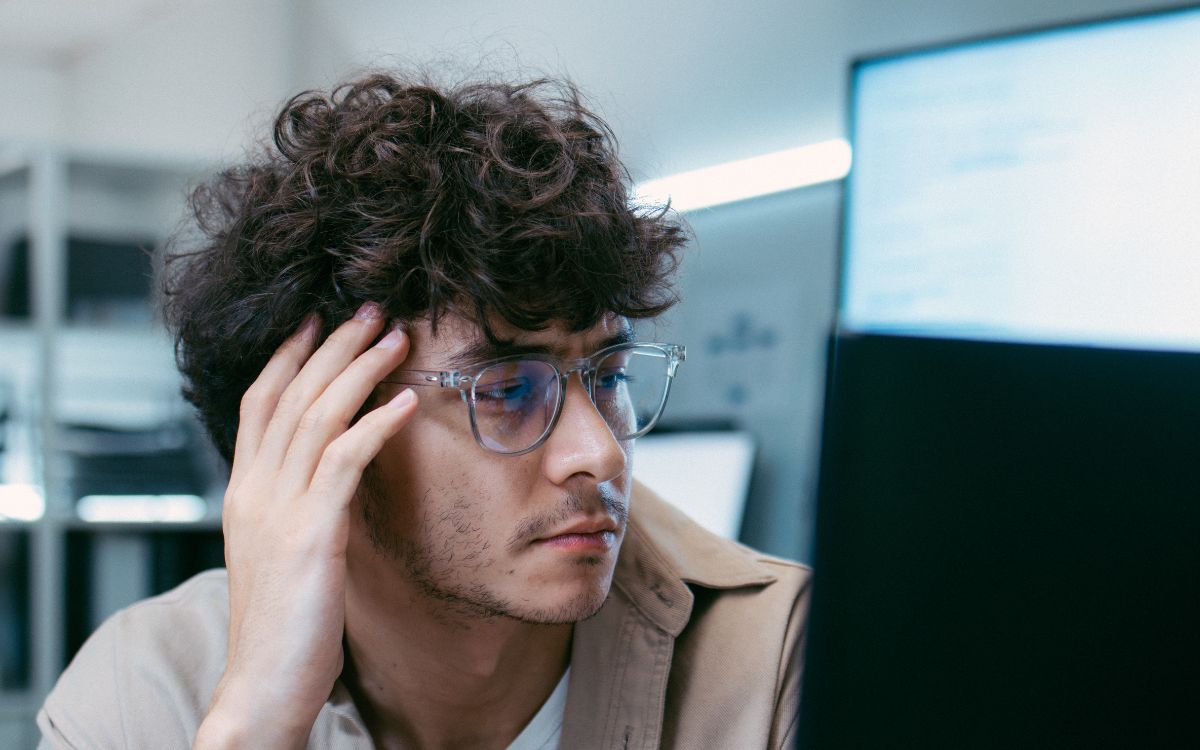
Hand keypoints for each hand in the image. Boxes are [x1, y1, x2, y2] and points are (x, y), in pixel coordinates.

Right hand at [194, 303, 416, 748]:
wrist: (262, 687)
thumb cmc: (282, 624)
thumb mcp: (282, 550)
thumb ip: (297, 504)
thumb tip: (330, 473)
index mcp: (244, 492)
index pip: (259, 402)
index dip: (288, 355)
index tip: (317, 319)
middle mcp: (254, 491)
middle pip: (290, 394)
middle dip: (332, 345)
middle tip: (371, 309)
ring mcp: (278, 509)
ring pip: (318, 415)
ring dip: (360, 369)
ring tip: (396, 338)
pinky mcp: (311, 534)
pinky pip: (345, 461)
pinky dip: (376, 424)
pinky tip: (407, 401)